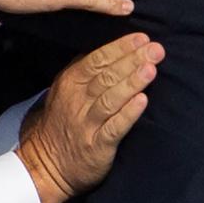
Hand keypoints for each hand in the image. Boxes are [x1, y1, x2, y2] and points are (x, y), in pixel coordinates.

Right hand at [17, 33, 165, 202]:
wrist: (47, 164)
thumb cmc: (63, 121)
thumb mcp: (65, 90)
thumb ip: (84, 69)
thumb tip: (113, 47)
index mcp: (70, 82)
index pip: (97, 59)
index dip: (120, 47)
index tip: (142, 38)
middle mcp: (77, 100)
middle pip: (107, 76)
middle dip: (133, 60)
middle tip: (156, 49)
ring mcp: (86, 123)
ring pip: (111, 98)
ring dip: (132, 82)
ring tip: (151, 69)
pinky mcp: (97, 145)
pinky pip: (114, 127)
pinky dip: (128, 113)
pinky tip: (143, 101)